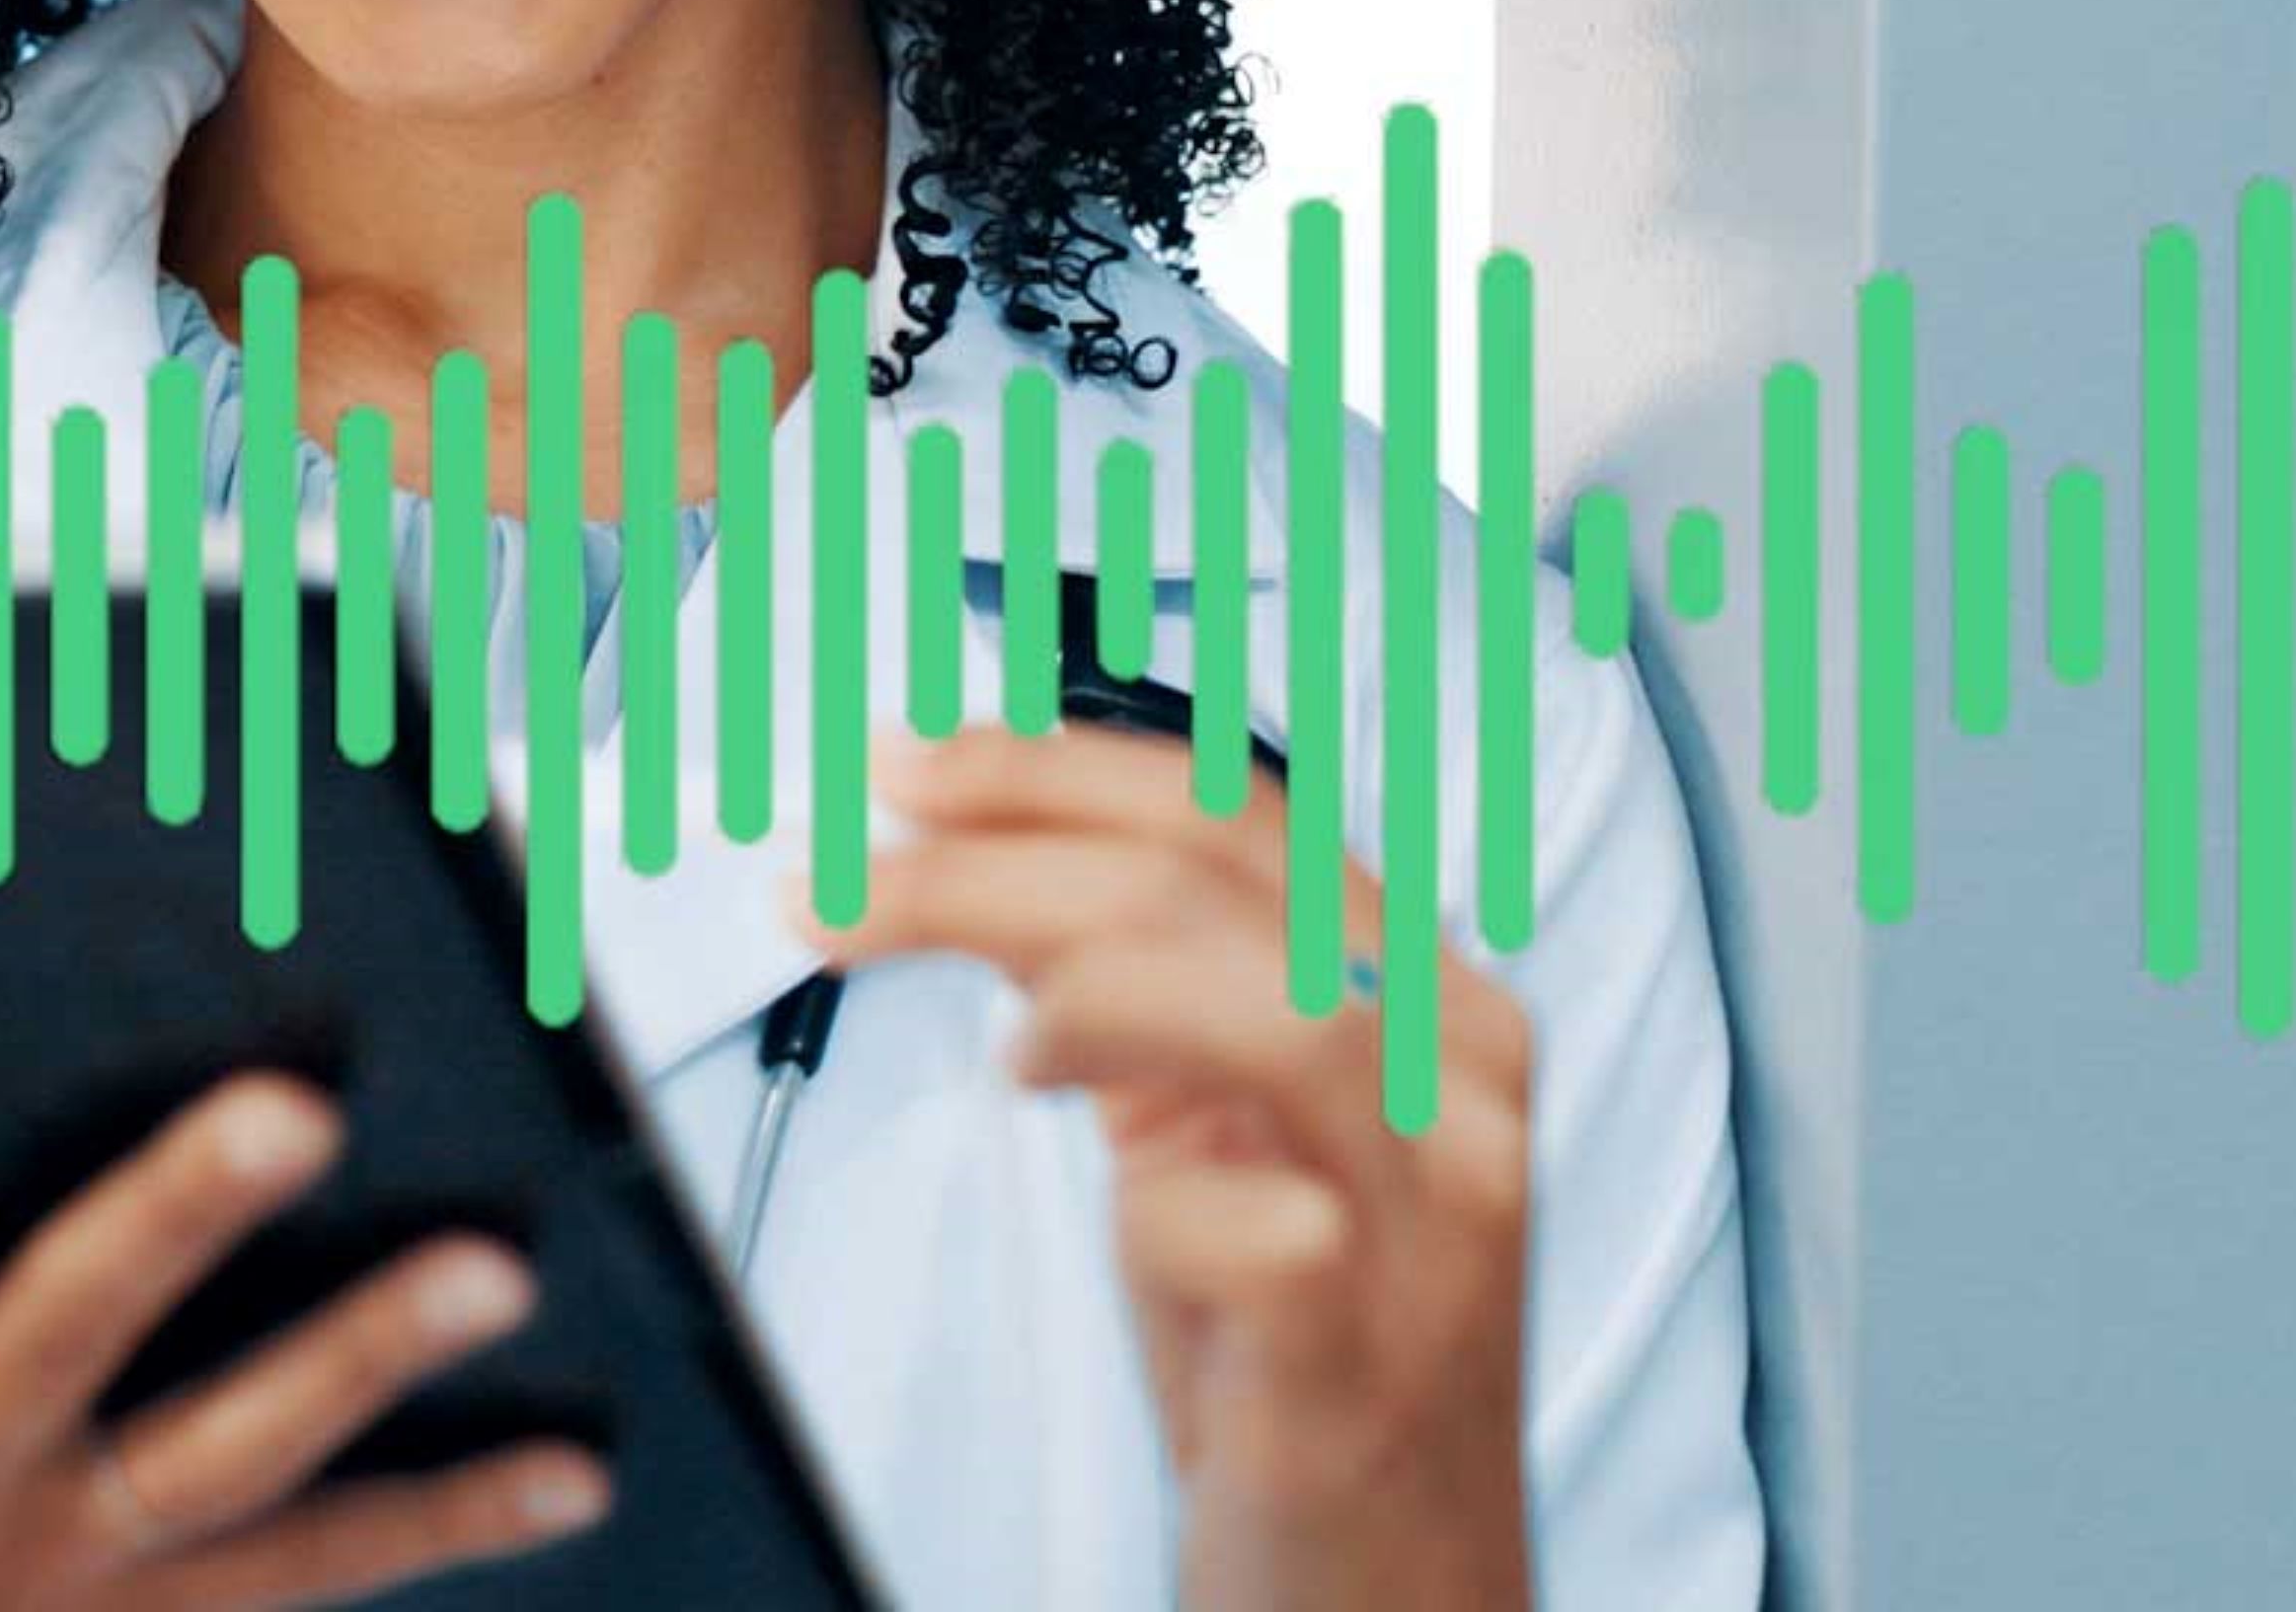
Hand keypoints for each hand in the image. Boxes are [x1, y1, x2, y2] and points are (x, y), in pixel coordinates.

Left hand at [788, 728, 1536, 1611]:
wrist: (1391, 1578)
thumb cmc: (1290, 1343)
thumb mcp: (1212, 1123)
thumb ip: (1133, 987)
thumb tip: (969, 856)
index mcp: (1426, 1000)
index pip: (1236, 812)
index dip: (1050, 769)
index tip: (899, 765)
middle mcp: (1458, 1089)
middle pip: (1223, 885)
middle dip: (995, 852)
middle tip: (837, 872)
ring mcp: (1433, 1224)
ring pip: (1277, 1011)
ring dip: (1070, 980)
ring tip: (975, 1029)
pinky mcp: (1371, 1356)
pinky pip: (1269, 1228)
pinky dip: (1158, 1201)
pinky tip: (1097, 1193)